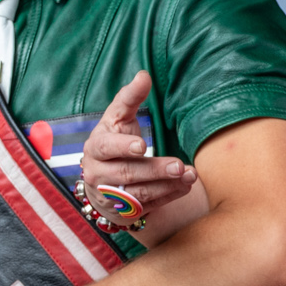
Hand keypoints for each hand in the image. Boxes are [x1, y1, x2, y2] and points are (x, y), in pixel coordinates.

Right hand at [81, 71, 195, 221]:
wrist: (102, 179)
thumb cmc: (114, 140)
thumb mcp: (118, 118)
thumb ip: (130, 98)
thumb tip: (144, 75)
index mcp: (96, 147)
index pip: (106, 147)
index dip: (123, 147)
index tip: (141, 146)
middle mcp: (98, 173)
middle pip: (128, 173)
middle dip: (155, 169)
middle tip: (178, 166)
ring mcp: (110, 195)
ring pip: (139, 192)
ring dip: (167, 185)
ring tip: (189, 175)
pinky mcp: (124, 211)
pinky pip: (148, 206)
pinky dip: (168, 197)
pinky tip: (185, 187)